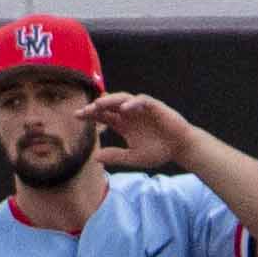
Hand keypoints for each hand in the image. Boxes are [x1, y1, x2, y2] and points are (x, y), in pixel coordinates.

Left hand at [80, 93, 196, 170]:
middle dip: (95, 107)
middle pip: (109, 105)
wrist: (180, 148)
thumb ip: (116, 156)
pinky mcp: (154, 106)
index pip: (103, 116)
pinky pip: (141, 101)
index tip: (76, 116)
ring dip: (110, 101)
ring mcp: (141, 108)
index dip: (90, 115)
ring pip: (122, 99)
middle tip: (83, 111)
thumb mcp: (133, 157)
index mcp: (123, 124)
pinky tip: (124, 108)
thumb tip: (96, 158)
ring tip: (98, 105)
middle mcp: (129, 113)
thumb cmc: (159, 151)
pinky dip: (133, 103)